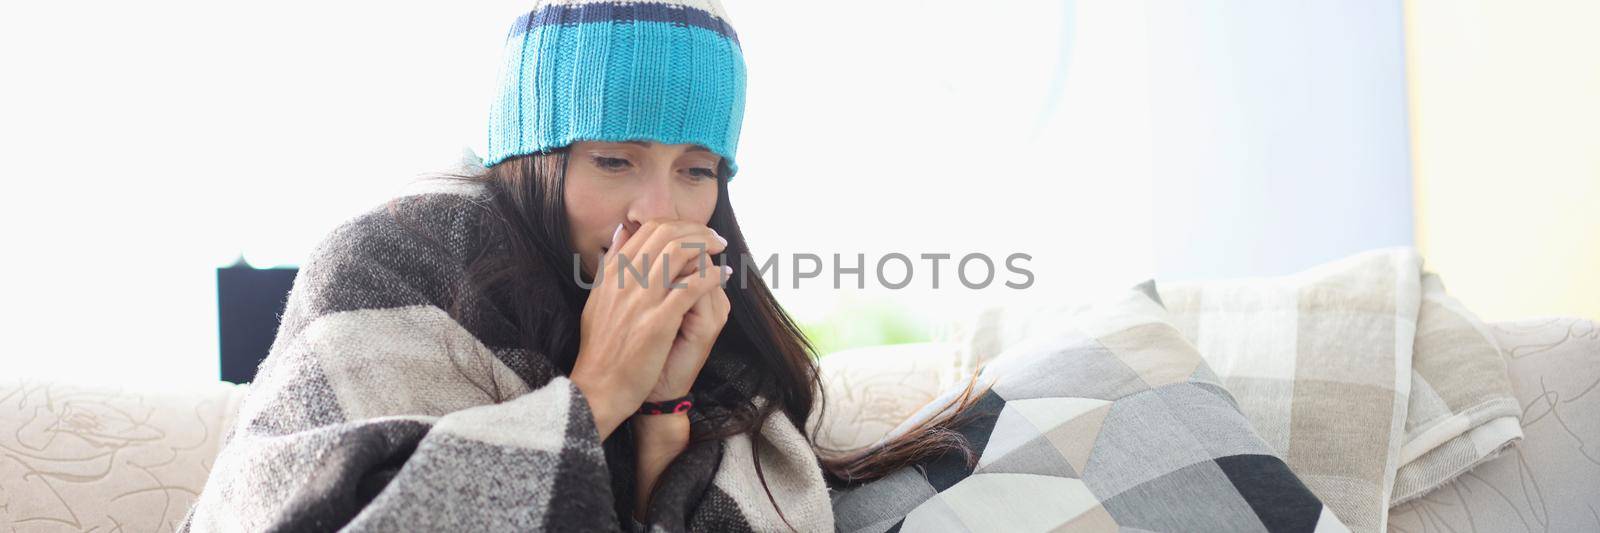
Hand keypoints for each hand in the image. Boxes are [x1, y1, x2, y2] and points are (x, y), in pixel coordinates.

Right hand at [568, 220, 729, 439]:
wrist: (599, 387)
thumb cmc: (601, 347)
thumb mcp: (599, 297)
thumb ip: (612, 262)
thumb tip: (623, 229)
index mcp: (613, 273)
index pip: (649, 230)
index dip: (678, 225)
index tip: (696, 232)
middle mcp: (625, 280)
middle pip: (666, 236)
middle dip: (696, 231)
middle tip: (715, 238)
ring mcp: (641, 300)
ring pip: (678, 253)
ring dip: (706, 246)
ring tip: (720, 250)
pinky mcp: (658, 322)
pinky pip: (691, 287)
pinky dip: (711, 275)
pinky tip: (723, 275)